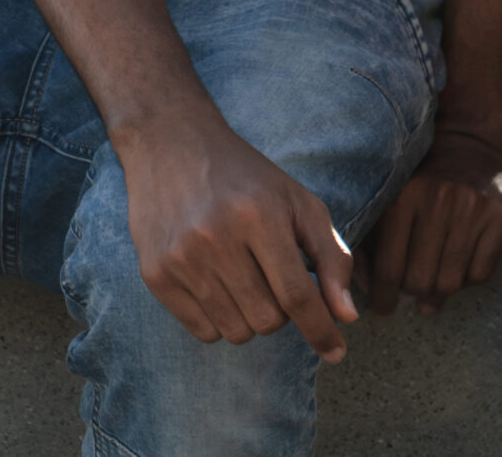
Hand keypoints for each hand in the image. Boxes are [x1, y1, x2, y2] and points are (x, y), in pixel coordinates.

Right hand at [117, 112, 357, 361]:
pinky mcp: (154, 274)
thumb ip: (331, 257)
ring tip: (249, 279)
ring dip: (253, 318)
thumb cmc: (249, 178)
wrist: (174, 147)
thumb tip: (346, 316)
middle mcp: (216, 238)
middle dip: (285, 313)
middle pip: (268, 320)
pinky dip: (222, 320)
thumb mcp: (300, 203)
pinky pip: (203, 330)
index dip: (321, 329)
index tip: (337, 353)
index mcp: (260, 215)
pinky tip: (221, 284)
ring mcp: (181, 259)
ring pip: (236, 331)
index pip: (298, 295)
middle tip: (277, 279)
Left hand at [366, 126, 501, 315]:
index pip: (389, 269)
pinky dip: (469, 281)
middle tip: (414, 291)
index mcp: (404, 198)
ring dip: (441, 292)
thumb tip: (357, 290)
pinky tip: (461, 269)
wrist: (470, 150)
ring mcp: (474, 207)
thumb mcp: (389, 204)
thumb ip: (368, 244)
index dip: (383, 298)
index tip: (384, 308)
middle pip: (420, 281)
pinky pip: (481, 274)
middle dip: (414, 293)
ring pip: (451, 283)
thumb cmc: (421, 188)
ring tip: (436, 286)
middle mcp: (439, 199)